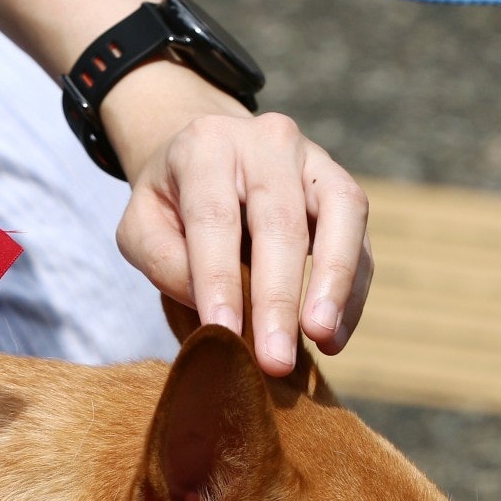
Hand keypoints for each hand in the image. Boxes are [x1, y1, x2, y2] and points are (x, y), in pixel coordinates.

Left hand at [104, 62, 373, 376]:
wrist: (210, 155)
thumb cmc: (172, 201)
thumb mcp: (141, 224)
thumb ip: (163, 260)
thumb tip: (214, 307)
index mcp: (206, 147)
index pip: (213, 219)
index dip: (220, 280)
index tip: (224, 334)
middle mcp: (267, 142)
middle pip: (279, 222)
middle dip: (278, 299)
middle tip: (274, 359)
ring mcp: (313, 160)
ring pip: (341, 215)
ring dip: (334, 285)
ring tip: (323, 339)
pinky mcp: (342, 189)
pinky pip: (359, 238)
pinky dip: (351, 291)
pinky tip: (333, 335)